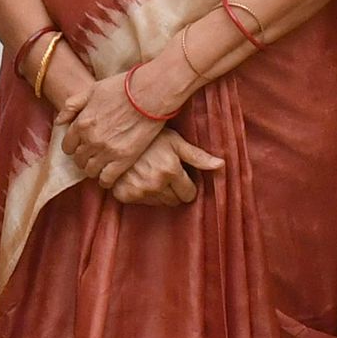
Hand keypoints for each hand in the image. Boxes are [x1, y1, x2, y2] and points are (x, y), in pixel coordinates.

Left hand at [57, 70, 170, 185]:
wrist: (150, 93)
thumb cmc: (122, 88)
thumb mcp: (91, 90)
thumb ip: (72, 106)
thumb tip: (59, 122)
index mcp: (81, 124)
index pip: (67, 146)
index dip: (74, 147)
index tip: (81, 146)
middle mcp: (91, 140)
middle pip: (78, 160)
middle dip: (83, 158)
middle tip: (92, 156)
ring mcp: (107, 151)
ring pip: (90, 171)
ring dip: (93, 169)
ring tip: (101, 165)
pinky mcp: (124, 159)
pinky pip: (107, 179)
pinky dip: (106, 180)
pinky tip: (109, 177)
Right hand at [105, 129, 223, 206]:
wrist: (114, 134)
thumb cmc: (149, 136)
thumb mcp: (175, 141)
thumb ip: (198, 157)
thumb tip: (221, 165)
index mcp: (170, 171)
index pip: (189, 194)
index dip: (187, 185)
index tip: (180, 174)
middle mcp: (155, 184)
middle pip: (174, 201)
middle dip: (174, 190)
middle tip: (165, 173)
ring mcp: (138, 191)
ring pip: (159, 203)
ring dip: (159, 193)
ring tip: (151, 173)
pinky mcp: (123, 194)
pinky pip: (141, 202)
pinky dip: (141, 193)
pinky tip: (138, 178)